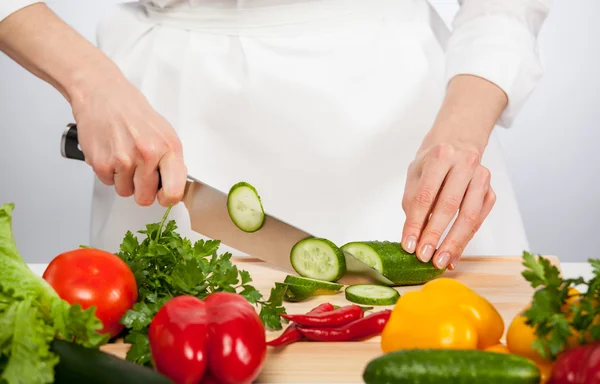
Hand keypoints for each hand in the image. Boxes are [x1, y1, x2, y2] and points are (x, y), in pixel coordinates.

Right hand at [0, 4, 186, 206]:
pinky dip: (108, 173)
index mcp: (168, 148)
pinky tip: (112, 153)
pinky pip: (108, 183)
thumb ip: (171, 161)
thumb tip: (175, 186)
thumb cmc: (134, 113)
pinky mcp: (101, 163)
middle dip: (141, 189)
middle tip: (138, 171)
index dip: (167, 198)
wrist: (103, 94)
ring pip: (125, 192)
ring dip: (124, 180)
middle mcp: (147, 155)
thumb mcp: (165, 133)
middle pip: (145, 199)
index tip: (163, 196)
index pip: (174, 191)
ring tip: (124, 157)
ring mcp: (123, 160)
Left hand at [401, 143, 495, 269]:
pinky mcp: (490, 193)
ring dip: (454, 242)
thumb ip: (413, 205)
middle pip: (449, 206)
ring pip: (469, 216)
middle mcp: (465, 164)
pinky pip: (478, 221)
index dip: (416, 223)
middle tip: (424, 256)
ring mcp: (482, 178)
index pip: (425, 196)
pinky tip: (453, 255)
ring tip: (440, 261)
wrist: (458, 144)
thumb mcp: (415, 176)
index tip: (409, 245)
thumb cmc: (432, 164)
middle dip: (435, 235)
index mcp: (441, 155)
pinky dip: (464, 241)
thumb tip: (412, 239)